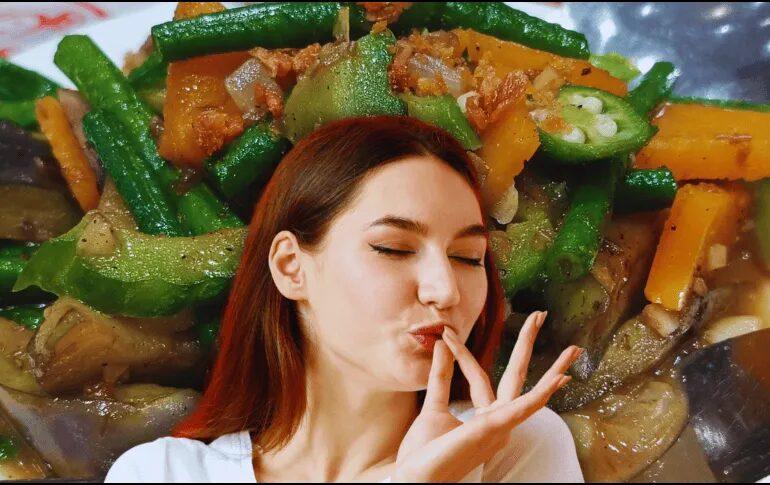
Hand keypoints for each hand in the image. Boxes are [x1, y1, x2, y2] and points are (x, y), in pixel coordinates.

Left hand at [393, 311, 581, 482]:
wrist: (417, 480)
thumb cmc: (425, 455)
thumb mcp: (433, 408)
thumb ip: (441, 376)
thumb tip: (442, 341)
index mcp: (481, 417)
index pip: (479, 375)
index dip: (464, 352)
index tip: (449, 333)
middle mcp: (496, 421)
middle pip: (517, 376)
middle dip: (528, 344)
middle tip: (540, 314)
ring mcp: (499, 426)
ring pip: (532, 392)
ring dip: (555, 369)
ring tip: (573, 350)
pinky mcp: (496, 428)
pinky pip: (526, 407)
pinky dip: (544, 392)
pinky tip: (560, 378)